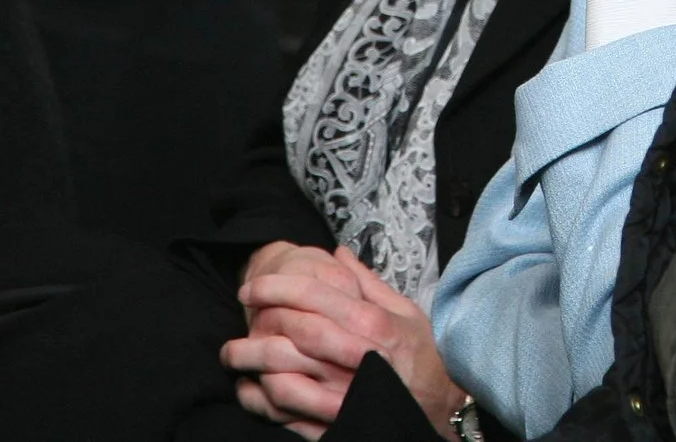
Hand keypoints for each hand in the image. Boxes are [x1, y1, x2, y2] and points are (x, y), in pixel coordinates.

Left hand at [227, 246, 464, 437]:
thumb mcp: (406, 312)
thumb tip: (338, 252)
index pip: (312, 294)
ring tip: (234, 353)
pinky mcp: (335, 423)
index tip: (251, 287)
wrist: (441, 409)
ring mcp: (343, 395)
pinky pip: (286, 413)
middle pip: (292, 330)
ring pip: (282, 374)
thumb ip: (367, 282)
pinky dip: (260, 400)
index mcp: (372, 324)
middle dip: (257, 317)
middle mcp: (356, 357)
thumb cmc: (423, 358)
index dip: (274, 286)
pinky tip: (249, 388)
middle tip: (241, 312)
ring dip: (251, 361)